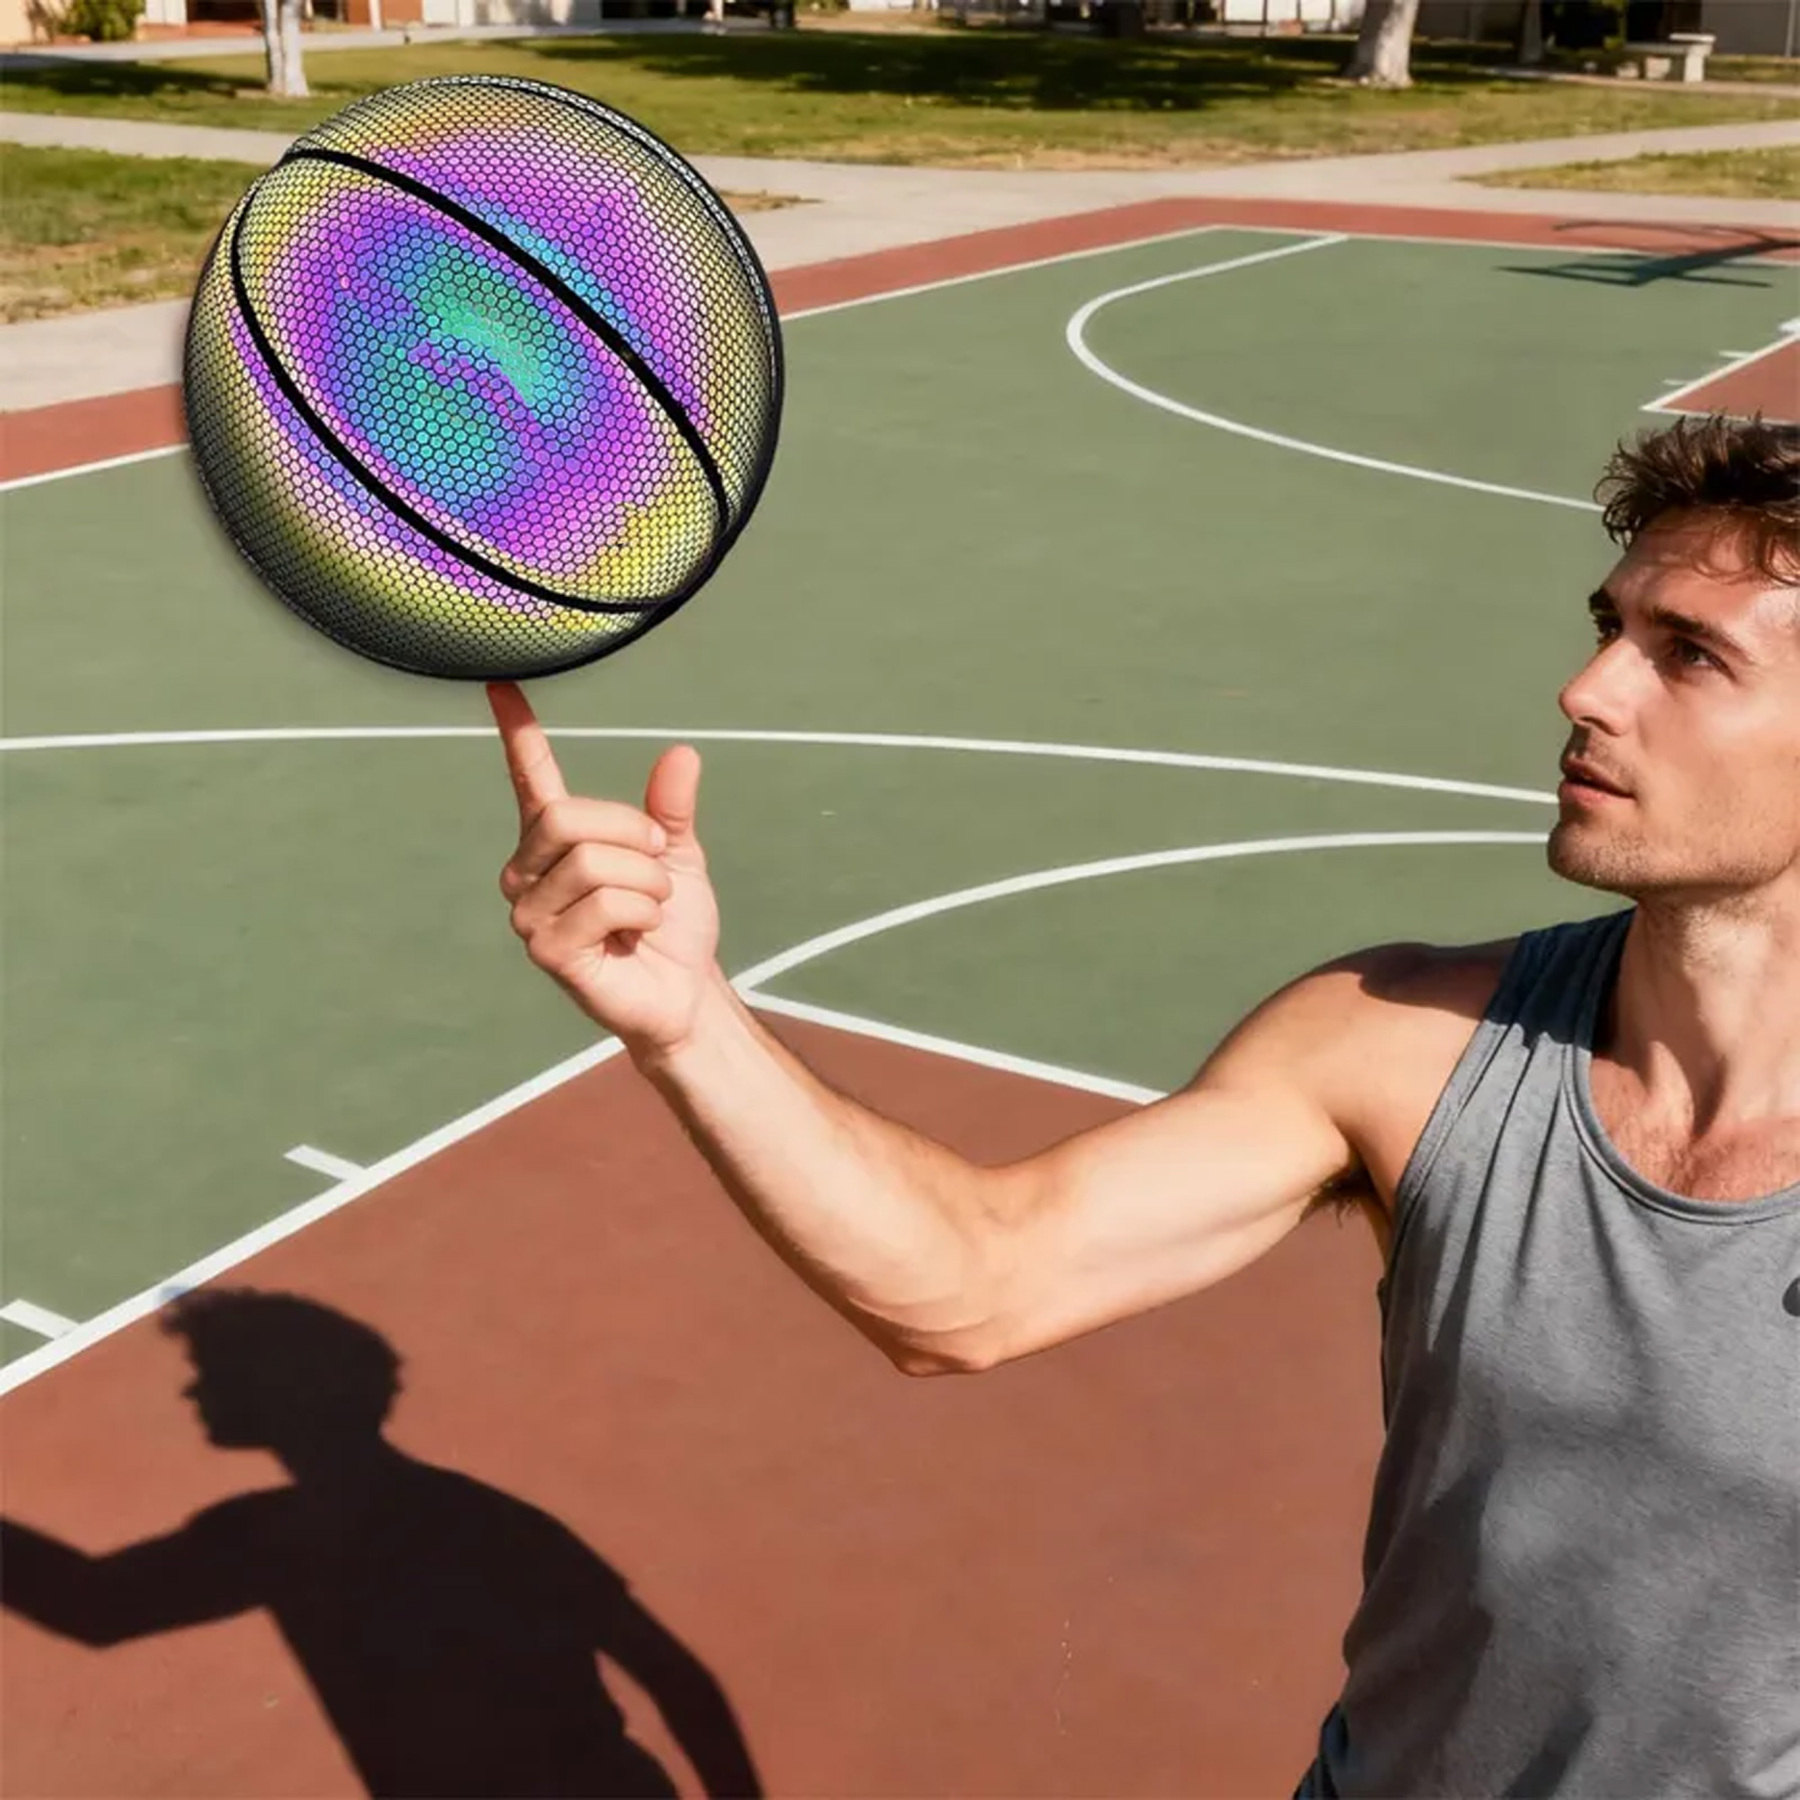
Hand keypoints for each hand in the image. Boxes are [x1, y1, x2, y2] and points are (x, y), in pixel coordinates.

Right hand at [489, 682, 722, 1058]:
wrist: (685, 991)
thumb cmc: (671, 925)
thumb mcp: (675, 854)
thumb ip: (668, 807)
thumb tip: (682, 754)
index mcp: (555, 841)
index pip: (530, 778)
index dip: (518, 732)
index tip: (502, 683)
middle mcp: (529, 872)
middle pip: (569, 818)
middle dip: (632, 836)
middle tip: (657, 866)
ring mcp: (530, 912)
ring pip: (593, 861)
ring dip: (646, 882)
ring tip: (651, 908)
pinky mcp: (546, 948)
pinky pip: (603, 902)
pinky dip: (642, 912)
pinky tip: (639, 932)